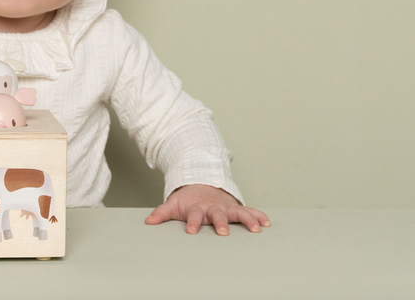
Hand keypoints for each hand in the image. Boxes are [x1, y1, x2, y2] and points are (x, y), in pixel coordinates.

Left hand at [144, 184, 270, 235]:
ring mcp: (226, 207)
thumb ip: (162, 213)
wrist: (201, 183)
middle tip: (223, 232)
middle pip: (217, 215)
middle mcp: (213, 208)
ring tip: (255, 229)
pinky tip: (266, 222)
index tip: (191, 231)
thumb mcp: (174, 204)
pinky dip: (258, 215)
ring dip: (246, 220)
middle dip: (220, 223)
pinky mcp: (236, 208)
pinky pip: (249, 211)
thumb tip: (148, 222)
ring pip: (238, 213)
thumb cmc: (188, 199)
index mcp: (197, 208)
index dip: (192, 223)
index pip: (194, 216)